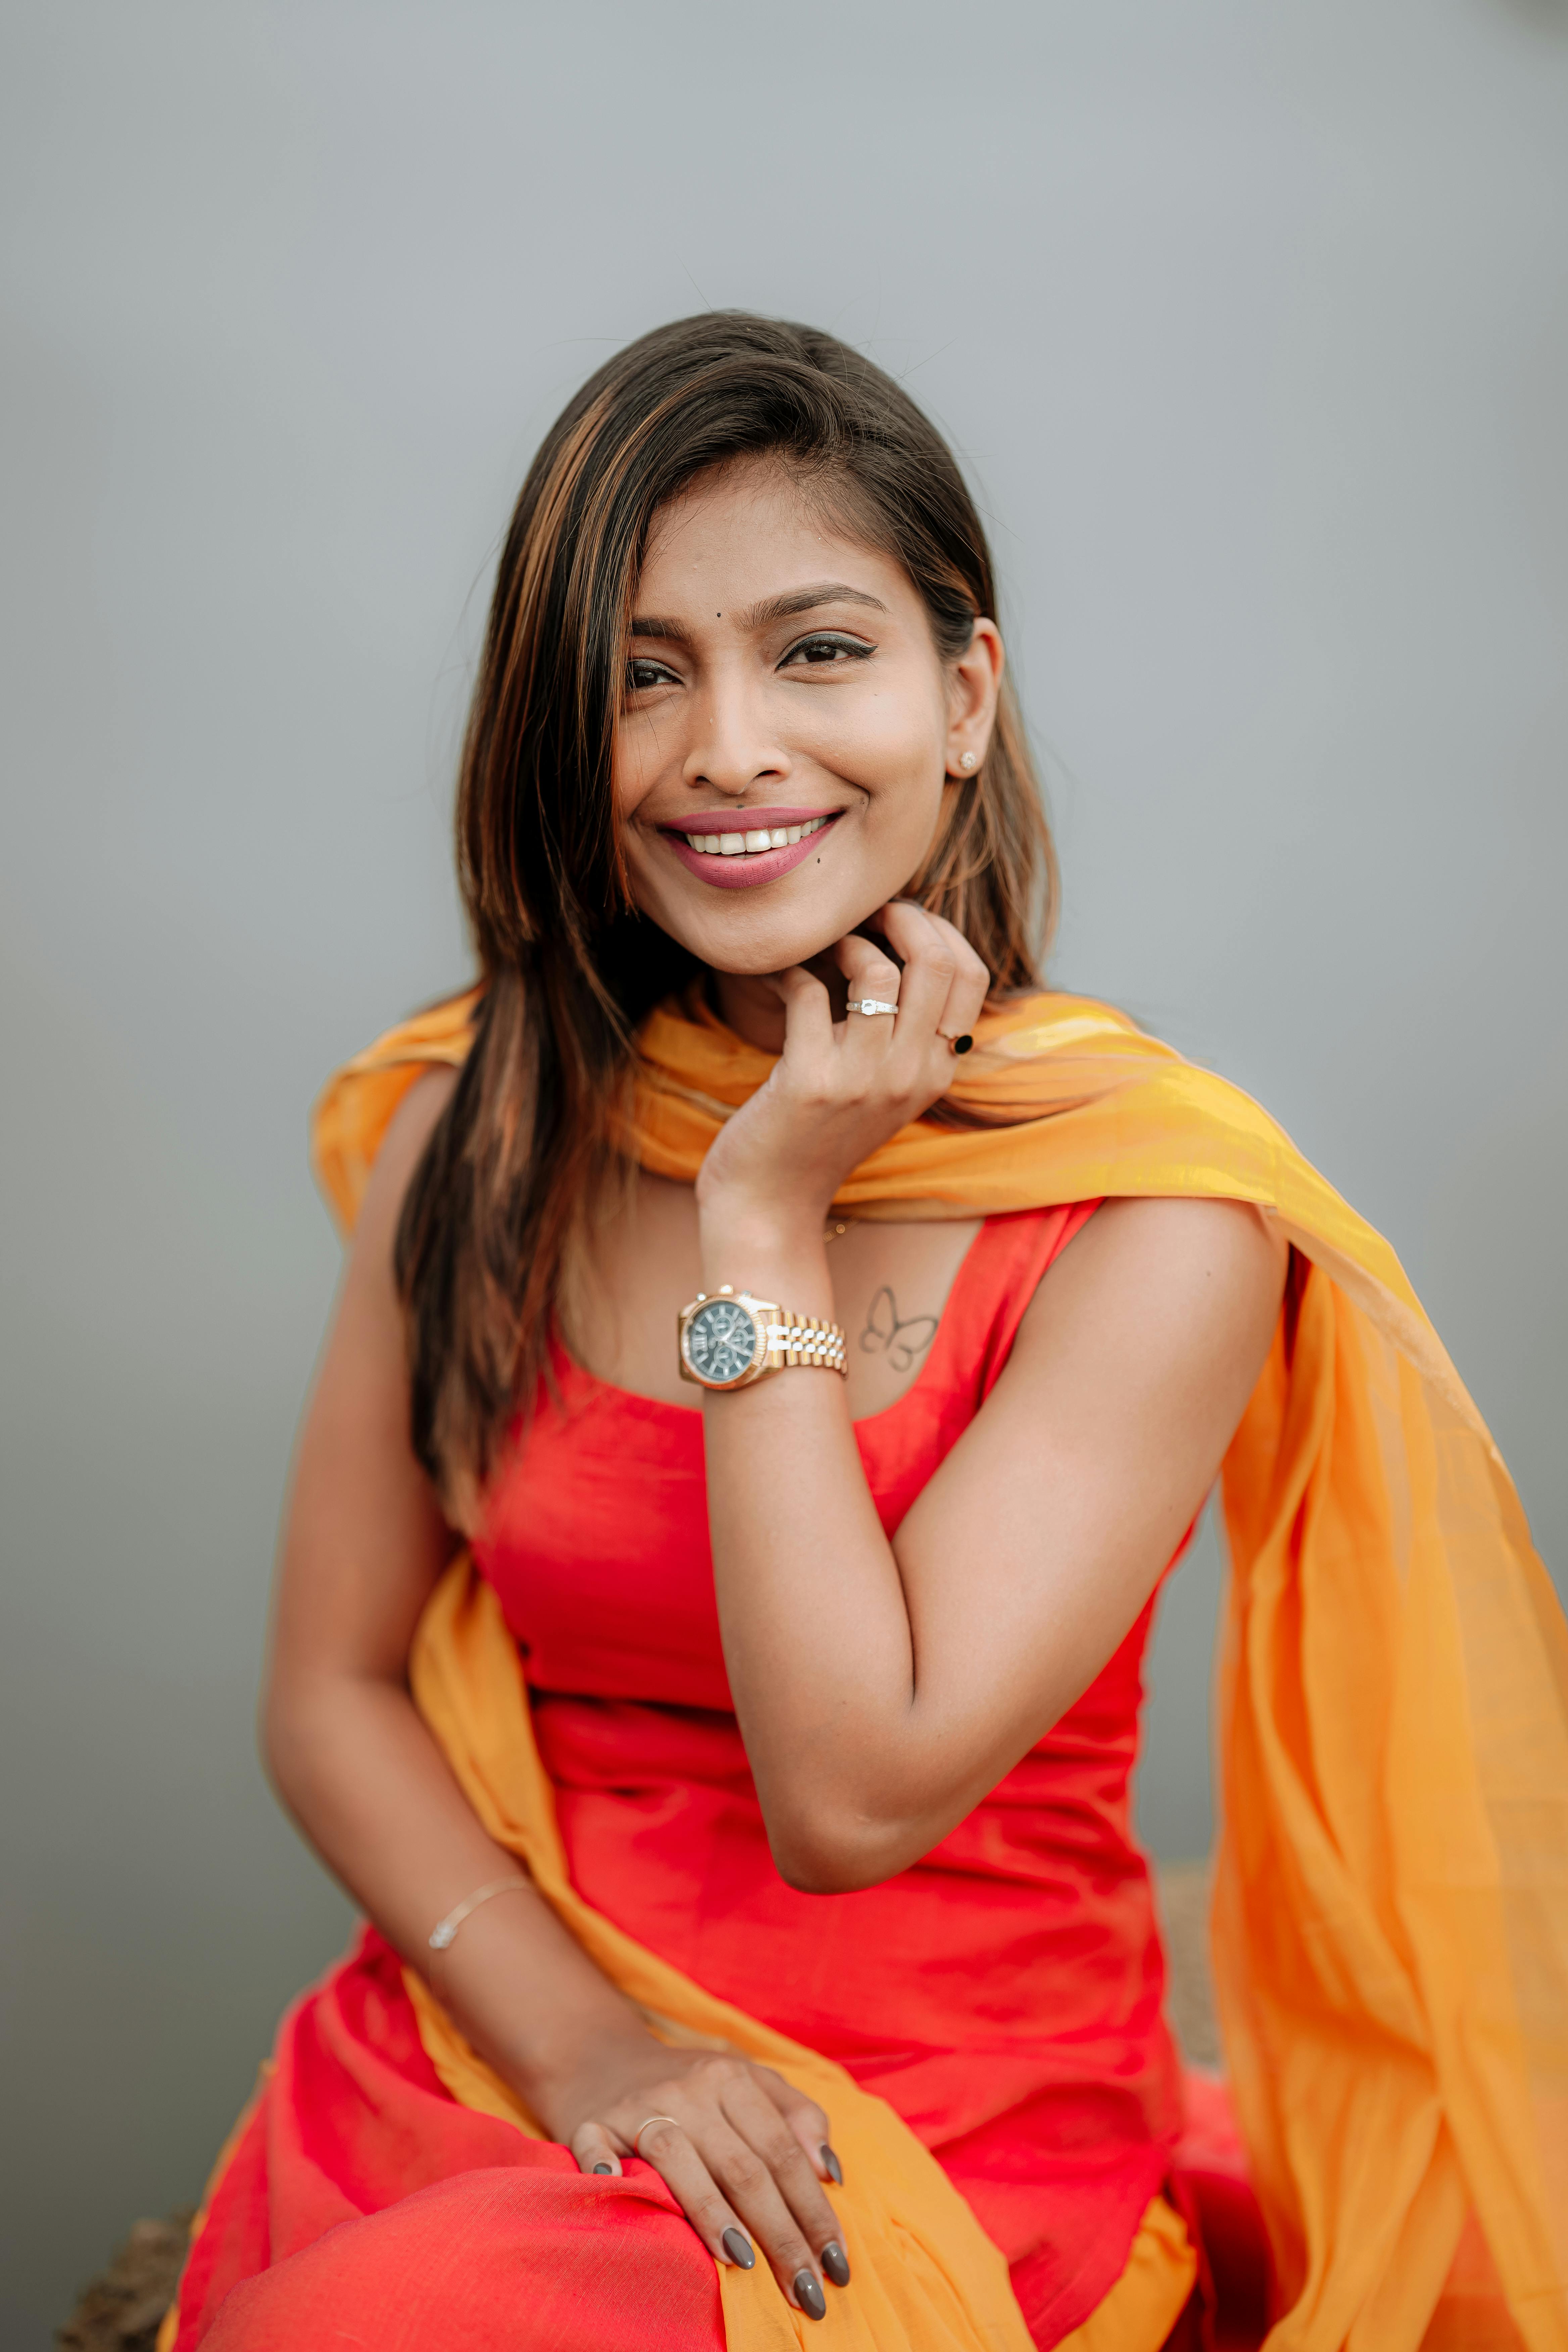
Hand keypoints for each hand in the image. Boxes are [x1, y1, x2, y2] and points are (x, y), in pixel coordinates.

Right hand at [551, 2028, 848, 2317]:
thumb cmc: (693, 2086)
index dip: (814, 2210)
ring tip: (746, 2265)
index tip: (836, 2263)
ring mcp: (640, 2105)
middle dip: (781, 2235)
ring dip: (714, 2215)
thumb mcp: (752, 2083)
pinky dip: (608, 2170)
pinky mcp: (592, 2123)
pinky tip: (622, 2193)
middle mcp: (690, 2088)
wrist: (604, 2057)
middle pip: (744, 2167)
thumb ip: (798, 2117)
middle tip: (806, 2291)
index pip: (784, 2152)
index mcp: (733, 2077)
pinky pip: (597, 2148)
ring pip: (681, 2160)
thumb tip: (831, 2172)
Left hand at [695, 902, 989, 1238]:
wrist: (770, 1205)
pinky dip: (786, 972)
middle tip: (864, 915)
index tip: (898, 918)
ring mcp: (864, 1079)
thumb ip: (902, 1035)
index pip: (972, 976)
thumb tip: (898, 947)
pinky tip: (774, 978)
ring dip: (843, 942)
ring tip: (818, 950)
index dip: (938, 930)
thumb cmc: (816, 1136)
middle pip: (936, 962)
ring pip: (877, 969)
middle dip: (900, 917)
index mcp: (937, 1072)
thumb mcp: (881, 1089)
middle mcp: (911, 1075)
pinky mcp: (811, 1080)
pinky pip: (807, 992)